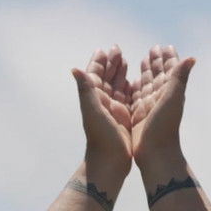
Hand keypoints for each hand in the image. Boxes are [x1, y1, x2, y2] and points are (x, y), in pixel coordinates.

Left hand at [72, 45, 132, 173]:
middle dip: (111, 63)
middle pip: (106, 78)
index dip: (99, 62)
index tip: (104, 50)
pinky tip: (135, 81)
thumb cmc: (101, 137)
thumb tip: (75, 69)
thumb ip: (85, 89)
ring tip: (125, 60)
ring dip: (120, 73)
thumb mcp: (93, 110)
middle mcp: (103, 103)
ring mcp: (113, 111)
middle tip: (117, 49)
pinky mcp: (124, 118)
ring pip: (117, 86)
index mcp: (94, 98)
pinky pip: (127, 98)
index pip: (95, 75)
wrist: (110, 162)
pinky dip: (130, 87)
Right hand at [129, 45, 195, 166]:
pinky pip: (137, 97)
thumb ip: (179, 77)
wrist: (155, 153)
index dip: (168, 59)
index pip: (170, 71)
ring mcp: (150, 107)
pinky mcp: (139, 115)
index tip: (165, 47)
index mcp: (170, 92)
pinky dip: (136, 87)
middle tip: (154, 48)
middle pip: (159, 75)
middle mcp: (161, 99)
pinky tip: (133, 81)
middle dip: (157, 62)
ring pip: (148, 84)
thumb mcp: (172, 98)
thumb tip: (191, 58)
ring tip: (144, 59)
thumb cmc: (164, 127)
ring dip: (147, 72)